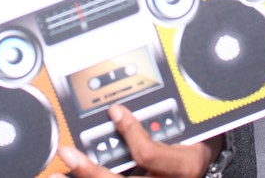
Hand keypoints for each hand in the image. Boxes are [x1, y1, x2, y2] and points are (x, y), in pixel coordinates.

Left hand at [48, 105, 219, 177]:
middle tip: (69, 155)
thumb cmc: (199, 141)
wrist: (205, 162)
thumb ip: (169, 112)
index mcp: (184, 166)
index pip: (150, 156)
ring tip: (59, 174)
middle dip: (91, 172)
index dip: (130, 134)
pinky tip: (69, 177)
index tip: (115, 112)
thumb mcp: (195, 125)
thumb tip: (135, 96)